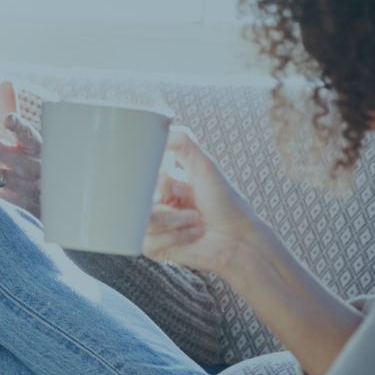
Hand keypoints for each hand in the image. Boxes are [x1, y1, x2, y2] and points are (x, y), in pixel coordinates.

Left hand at [0, 80, 41, 215]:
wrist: (56, 200)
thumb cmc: (34, 161)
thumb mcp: (26, 138)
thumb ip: (12, 110)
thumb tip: (5, 82)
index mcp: (33, 145)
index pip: (27, 133)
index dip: (19, 126)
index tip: (8, 119)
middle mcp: (28, 165)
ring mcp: (23, 187)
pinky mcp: (15, 206)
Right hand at [143, 126, 266, 276]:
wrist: (238, 238)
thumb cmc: (225, 203)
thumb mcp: (205, 166)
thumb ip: (184, 143)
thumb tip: (161, 127)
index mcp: (161, 185)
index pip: (139, 177)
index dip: (158, 181)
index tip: (179, 186)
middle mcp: (154, 203)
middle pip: (136, 199)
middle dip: (166, 200)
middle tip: (187, 198)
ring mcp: (151, 226)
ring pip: (142, 220)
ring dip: (174, 220)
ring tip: (195, 219)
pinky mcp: (152, 247)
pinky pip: (148, 240)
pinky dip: (175, 236)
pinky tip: (192, 233)